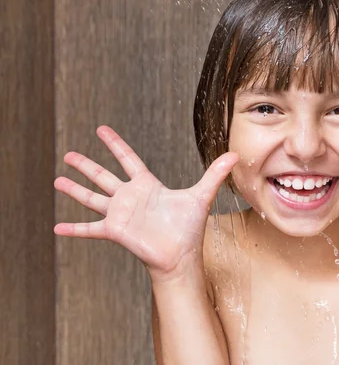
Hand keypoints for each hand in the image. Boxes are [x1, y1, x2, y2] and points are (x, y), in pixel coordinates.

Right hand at [54, 126, 237, 280]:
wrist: (181, 256)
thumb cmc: (189, 228)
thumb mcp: (201, 195)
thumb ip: (214, 174)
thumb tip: (235, 154)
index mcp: (147, 185)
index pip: (128, 159)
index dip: (115, 144)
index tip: (101, 129)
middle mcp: (130, 197)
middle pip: (103, 176)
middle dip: (86, 165)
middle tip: (69, 155)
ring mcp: (121, 214)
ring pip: (92, 198)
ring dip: (75, 190)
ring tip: (57, 179)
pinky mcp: (115, 231)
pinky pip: (90, 229)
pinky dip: (74, 229)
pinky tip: (57, 227)